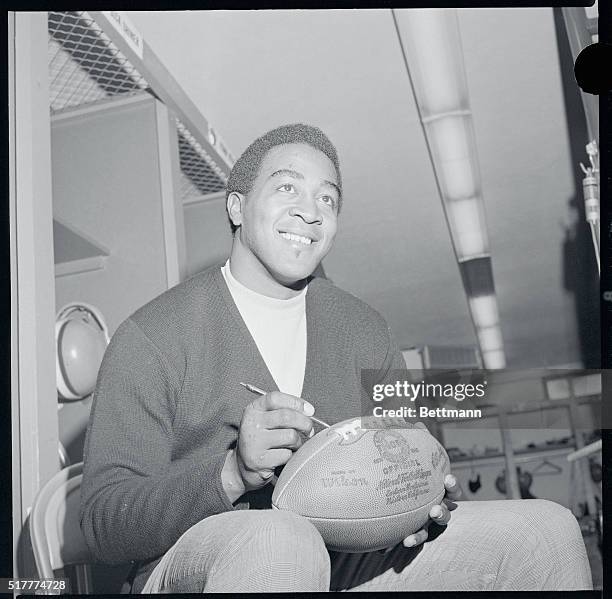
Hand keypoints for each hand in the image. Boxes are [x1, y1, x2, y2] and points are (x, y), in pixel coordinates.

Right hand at [235, 391, 314, 491]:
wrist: (243, 466)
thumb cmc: (261, 439)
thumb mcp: (266, 420)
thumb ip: (284, 411)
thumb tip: (308, 411)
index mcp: (253, 409)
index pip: (275, 398)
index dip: (296, 402)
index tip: (309, 410)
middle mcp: (251, 423)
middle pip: (287, 416)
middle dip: (305, 423)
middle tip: (309, 429)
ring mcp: (254, 442)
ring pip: (290, 436)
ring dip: (298, 442)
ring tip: (293, 444)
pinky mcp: (259, 460)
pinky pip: (287, 454)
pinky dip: (290, 455)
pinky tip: (283, 455)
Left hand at [379, 422, 462, 552]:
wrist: (389, 493)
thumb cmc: (407, 471)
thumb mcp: (410, 455)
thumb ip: (415, 440)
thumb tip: (417, 423)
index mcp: (437, 490)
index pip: (451, 489)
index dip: (452, 484)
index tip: (448, 478)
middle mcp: (434, 506)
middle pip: (445, 512)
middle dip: (442, 512)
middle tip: (434, 509)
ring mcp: (423, 520)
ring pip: (428, 530)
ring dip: (422, 533)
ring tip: (411, 537)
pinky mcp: (410, 530)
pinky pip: (410, 537)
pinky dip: (407, 539)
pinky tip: (396, 543)